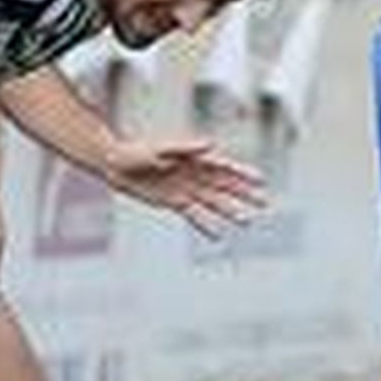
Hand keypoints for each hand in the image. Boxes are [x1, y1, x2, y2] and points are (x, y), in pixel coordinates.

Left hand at [103, 136, 264, 236]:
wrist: (116, 164)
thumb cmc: (137, 152)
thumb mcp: (161, 149)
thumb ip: (185, 148)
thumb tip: (211, 145)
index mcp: (194, 157)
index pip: (223, 166)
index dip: (242, 173)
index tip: (260, 180)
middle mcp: (194, 173)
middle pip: (224, 185)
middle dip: (243, 193)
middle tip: (264, 203)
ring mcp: (185, 188)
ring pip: (212, 202)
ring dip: (229, 211)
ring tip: (247, 221)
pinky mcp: (174, 201)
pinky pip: (194, 215)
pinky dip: (205, 224)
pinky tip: (218, 236)